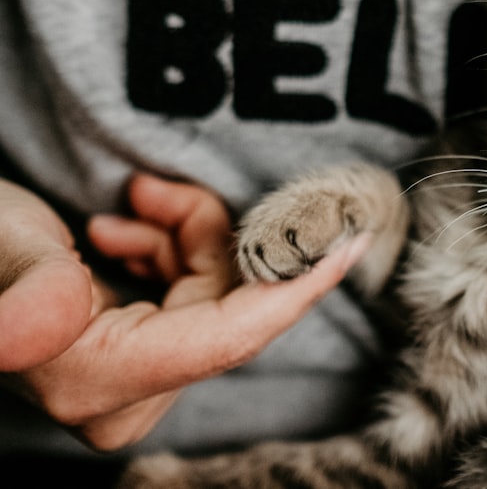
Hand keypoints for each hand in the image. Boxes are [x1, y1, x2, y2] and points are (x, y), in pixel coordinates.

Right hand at [0, 174, 370, 450]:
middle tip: (158, 190)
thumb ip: (30, 292)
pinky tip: (128, 230)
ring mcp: (136, 384)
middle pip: (227, 305)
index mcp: (99, 382)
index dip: (297, 288)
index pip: (234, 337)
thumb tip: (30, 332)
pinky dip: (174, 254)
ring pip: (214, 294)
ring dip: (185, 238)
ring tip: (134, 203)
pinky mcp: (141, 361)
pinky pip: (194, 299)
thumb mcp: (1, 249)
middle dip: (212, 237)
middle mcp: (125, 398)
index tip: (348, 242)